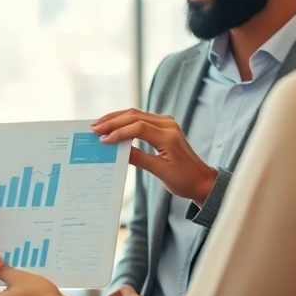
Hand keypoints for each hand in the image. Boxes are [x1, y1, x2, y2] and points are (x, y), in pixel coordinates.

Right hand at [92, 109, 217, 203]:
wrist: (201, 180)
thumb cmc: (183, 180)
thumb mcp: (159, 172)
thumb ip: (138, 158)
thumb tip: (117, 150)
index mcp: (168, 136)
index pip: (138, 128)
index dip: (118, 132)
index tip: (102, 139)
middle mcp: (168, 125)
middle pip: (135, 116)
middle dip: (112, 121)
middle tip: (94, 128)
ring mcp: (166, 123)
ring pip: (136, 114)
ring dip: (116, 118)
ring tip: (98, 125)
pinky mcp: (163, 125)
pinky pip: (140, 118)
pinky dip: (124, 121)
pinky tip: (112, 125)